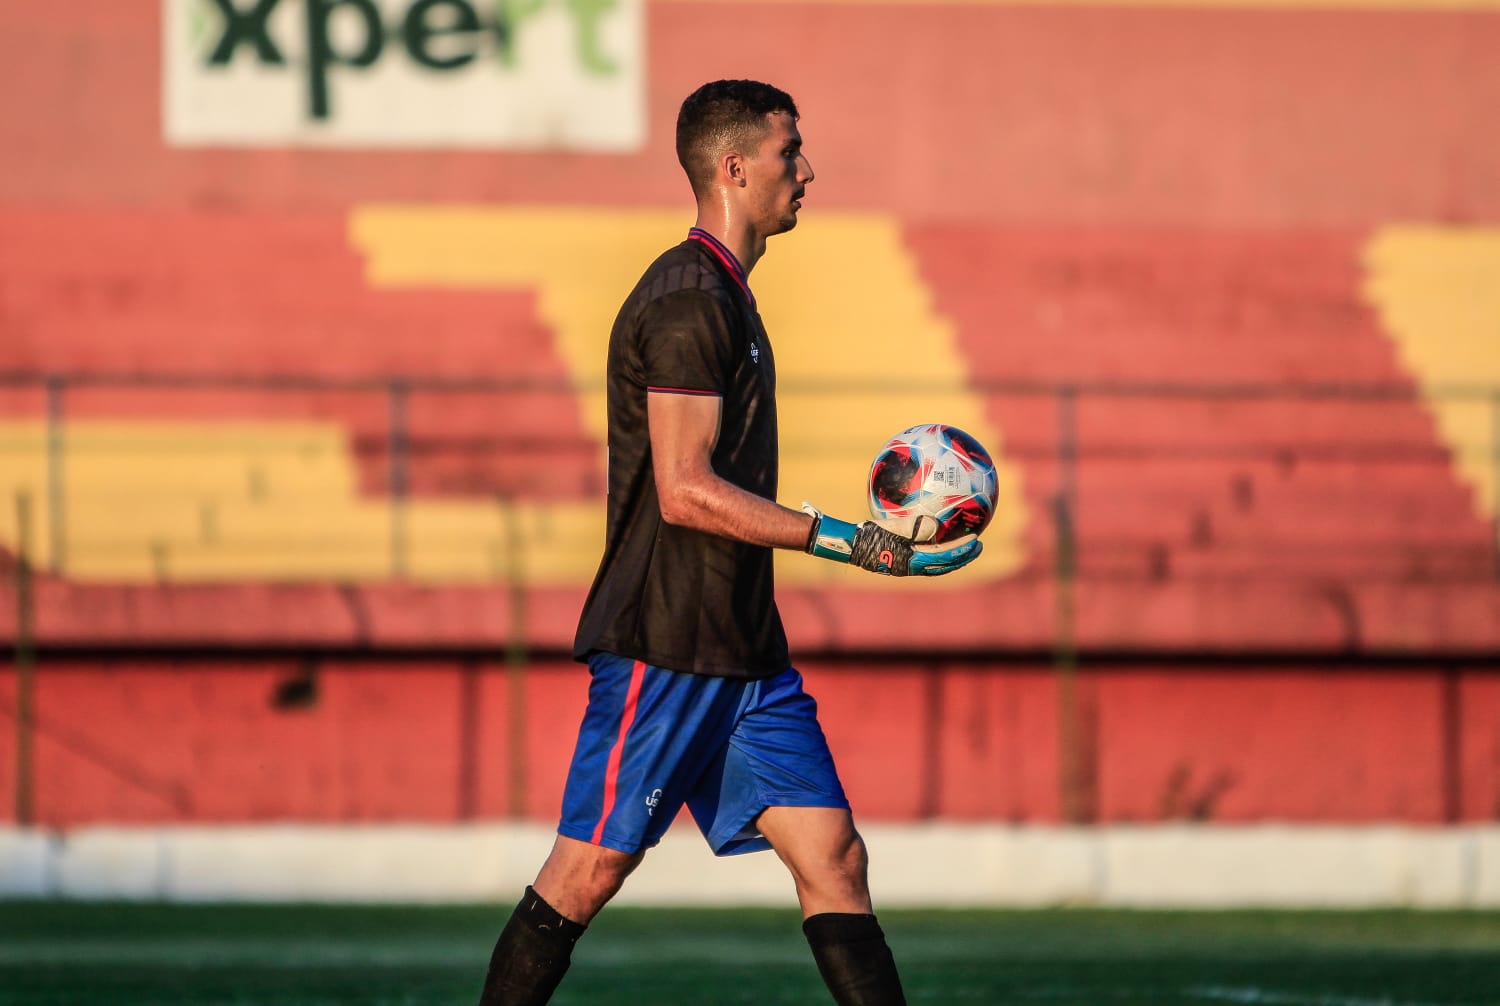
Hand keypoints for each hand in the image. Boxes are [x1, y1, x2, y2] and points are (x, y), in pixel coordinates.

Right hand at [802, 505, 981, 576]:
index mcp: (912, 560)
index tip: (976, 539)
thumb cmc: (868, 534)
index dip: (961, 549)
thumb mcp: (891, 527)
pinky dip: (936, 553)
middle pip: (944, 565)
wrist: (849, 545)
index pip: (944, 556)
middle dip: (963, 557)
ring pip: (936, 565)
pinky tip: (936, 540)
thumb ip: (914, 527)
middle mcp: (912, 567)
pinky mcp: (900, 561)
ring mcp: (906, 566)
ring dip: (951, 557)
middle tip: (978, 546)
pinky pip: (924, 558)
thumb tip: (936, 525)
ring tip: (963, 547)